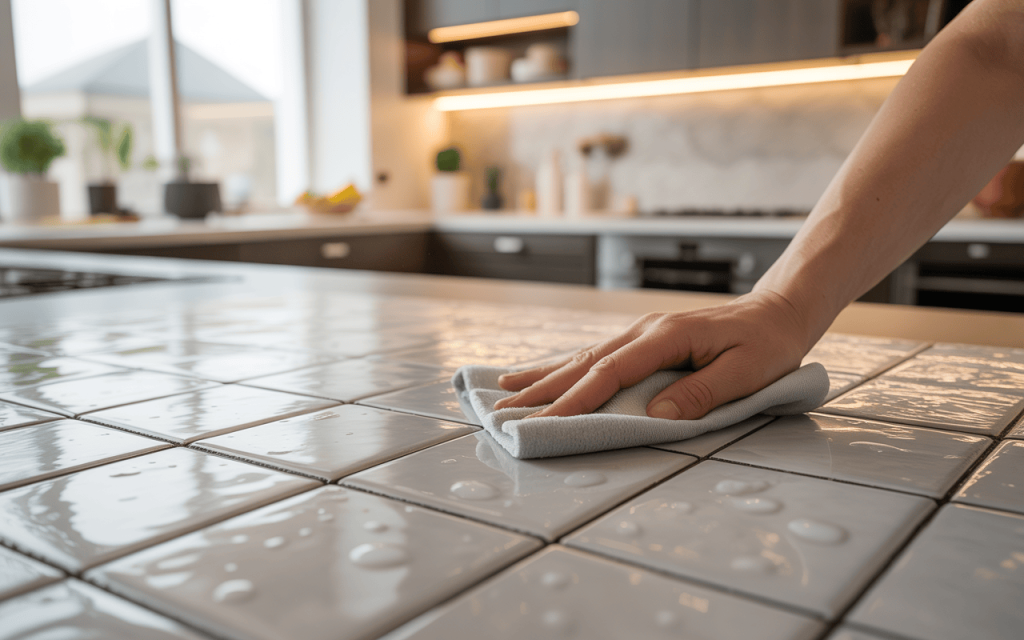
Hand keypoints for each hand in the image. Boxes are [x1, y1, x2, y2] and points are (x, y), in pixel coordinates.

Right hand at [493, 291, 810, 419]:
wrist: (778, 311)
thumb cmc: (768, 343)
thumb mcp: (746, 372)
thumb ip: (700, 393)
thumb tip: (655, 416)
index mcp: (665, 336)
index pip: (610, 372)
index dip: (576, 399)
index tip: (546, 421)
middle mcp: (645, 331)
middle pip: (584, 363)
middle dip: (542, 389)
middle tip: (503, 410)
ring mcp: (642, 332)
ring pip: (584, 356)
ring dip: (544, 375)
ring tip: (504, 387)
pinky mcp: (645, 340)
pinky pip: (597, 355)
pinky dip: (566, 366)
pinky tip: (547, 372)